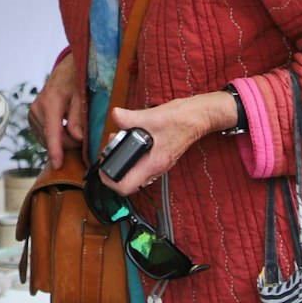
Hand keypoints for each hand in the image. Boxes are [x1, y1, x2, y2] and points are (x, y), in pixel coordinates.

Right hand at [29, 57, 89, 169]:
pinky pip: (44, 136)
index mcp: (50, 102)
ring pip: (47, 139)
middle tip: (83, 137)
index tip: (57, 164)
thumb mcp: (82, 97)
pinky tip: (64, 130)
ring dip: (62, 141)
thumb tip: (78, 137)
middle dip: (69, 143)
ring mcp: (32, 114)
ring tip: (74, 130)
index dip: (55, 150)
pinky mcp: (32, 118)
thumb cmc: (76, 82)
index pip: (52, 131)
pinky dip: (55, 137)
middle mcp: (37, 109)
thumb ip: (79, 118)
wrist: (65, 72)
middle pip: (52, 139)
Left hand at [97, 93, 237, 196]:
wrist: (198, 117)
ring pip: (135, 171)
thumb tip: (116, 116)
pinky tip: (130, 137)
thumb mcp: (152, 117)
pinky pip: (141, 162)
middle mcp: (156, 168)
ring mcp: (158, 163)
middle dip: (115, 166)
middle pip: (128, 180)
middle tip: (110, 148)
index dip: (110, 182)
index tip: (103, 168)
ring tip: (118, 140)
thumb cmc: (181, 119)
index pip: (127, 187)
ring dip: (123, 159)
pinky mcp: (160, 157)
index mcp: (153, 163)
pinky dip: (132, 153)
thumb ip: (131, 118)